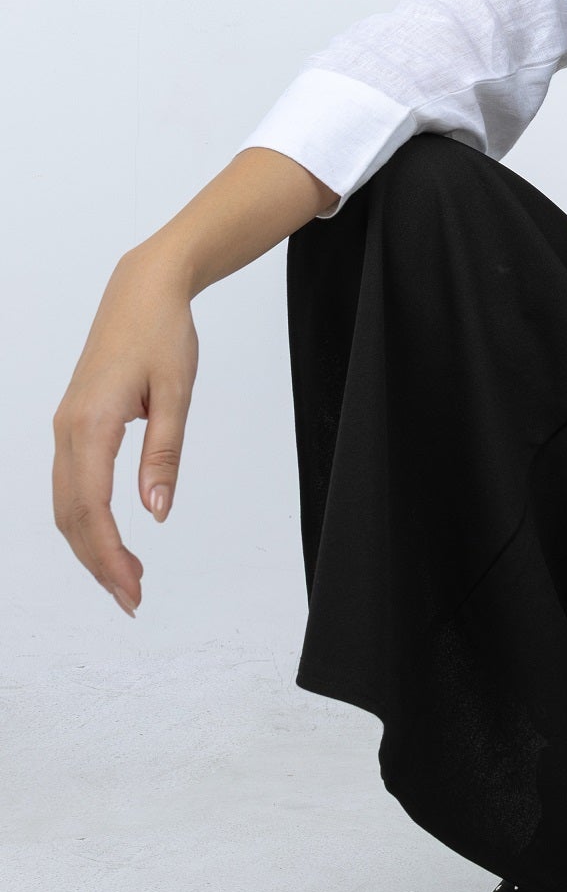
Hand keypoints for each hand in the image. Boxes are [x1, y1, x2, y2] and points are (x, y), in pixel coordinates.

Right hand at [52, 249, 199, 615]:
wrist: (142, 291)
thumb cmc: (163, 334)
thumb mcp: (176, 393)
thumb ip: (165, 453)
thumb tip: (157, 511)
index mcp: (91, 424)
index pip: (93, 508)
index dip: (109, 555)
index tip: (132, 589)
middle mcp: (67, 430)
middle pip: (71, 515)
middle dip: (98, 563)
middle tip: (133, 600)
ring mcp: (65, 428)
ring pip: (65, 504)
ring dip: (90, 546)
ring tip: (125, 579)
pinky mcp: (73, 425)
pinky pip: (71, 484)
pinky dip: (86, 519)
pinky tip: (110, 539)